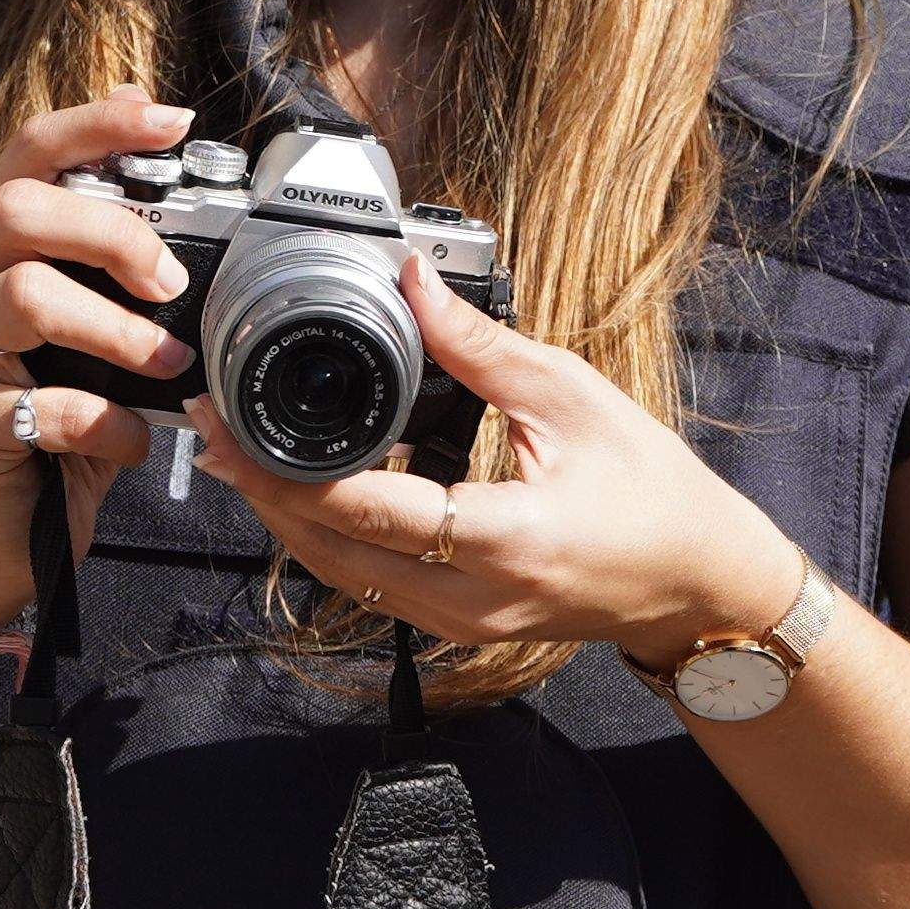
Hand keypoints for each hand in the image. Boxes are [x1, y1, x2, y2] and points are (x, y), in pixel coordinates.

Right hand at [0, 90, 198, 631]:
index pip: (26, 153)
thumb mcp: (90, 333)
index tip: (170, 119)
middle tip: (171, 283)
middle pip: (16, 210)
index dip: (96, 124)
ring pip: (25, 298)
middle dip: (110, 233)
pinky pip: (45, 406)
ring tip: (168, 367)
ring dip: (117, 330)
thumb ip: (116, 272)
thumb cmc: (56, 417)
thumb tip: (200, 211)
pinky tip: (133, 443)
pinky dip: (108, 424)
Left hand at [202, 260, 802, 672]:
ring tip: (239, 456)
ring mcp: (463, 625)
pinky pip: (371, 588)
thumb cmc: (655, 493)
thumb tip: (413, 282)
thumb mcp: (573, 400)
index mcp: (506, 538)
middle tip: (209, 431)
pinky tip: (306, 493)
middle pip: (331, 555)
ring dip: (286, 519)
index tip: (229, 427)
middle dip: (261, 493)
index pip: (371, 512)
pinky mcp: (459, 627)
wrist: (700, 582)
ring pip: (342, 579)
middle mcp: (473, 598)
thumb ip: (482, 346)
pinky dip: (329, 540)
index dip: (286, 472)